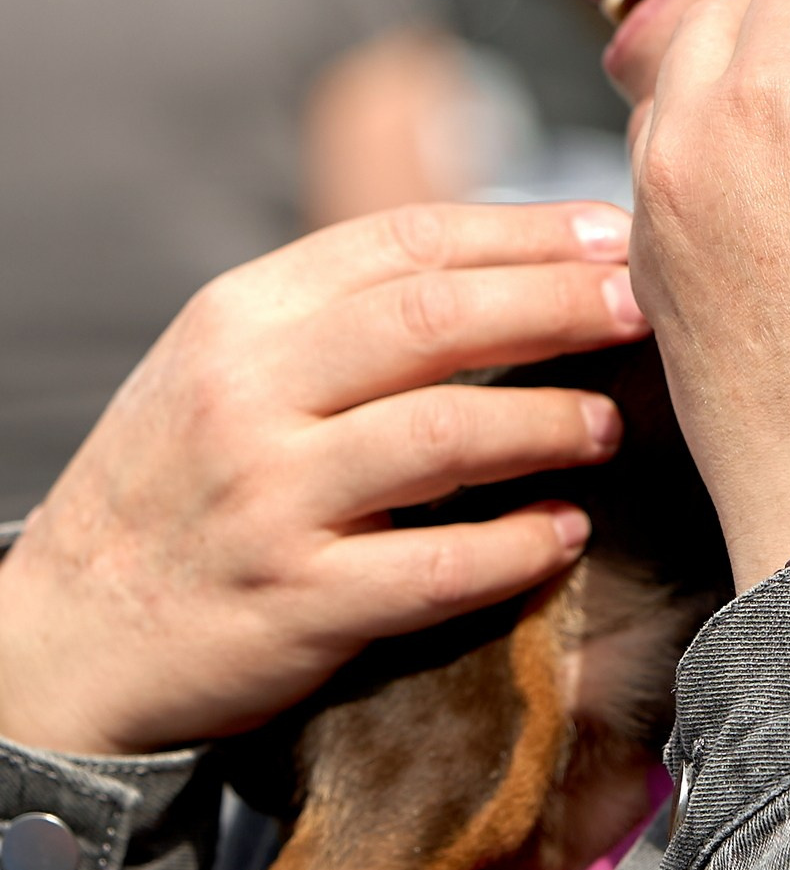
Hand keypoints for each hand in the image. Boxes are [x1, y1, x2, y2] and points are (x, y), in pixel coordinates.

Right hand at [0, 203, 649, 755]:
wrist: (65, 636)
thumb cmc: (181, 484)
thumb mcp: (229, 365)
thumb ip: (345, 313)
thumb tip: (515, 261)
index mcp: (241, 316)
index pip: (406, 243)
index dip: (526, 234)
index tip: (613, 237)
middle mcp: (248, 394)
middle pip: (437, 320)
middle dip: (560, 305)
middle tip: (643, 309)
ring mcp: (269, 500)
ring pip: (446, 435)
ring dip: (552, 423)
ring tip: (611, 423)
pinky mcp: (295, 603)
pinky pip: (436, 566)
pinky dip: (516, 546)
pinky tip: (566, 531)